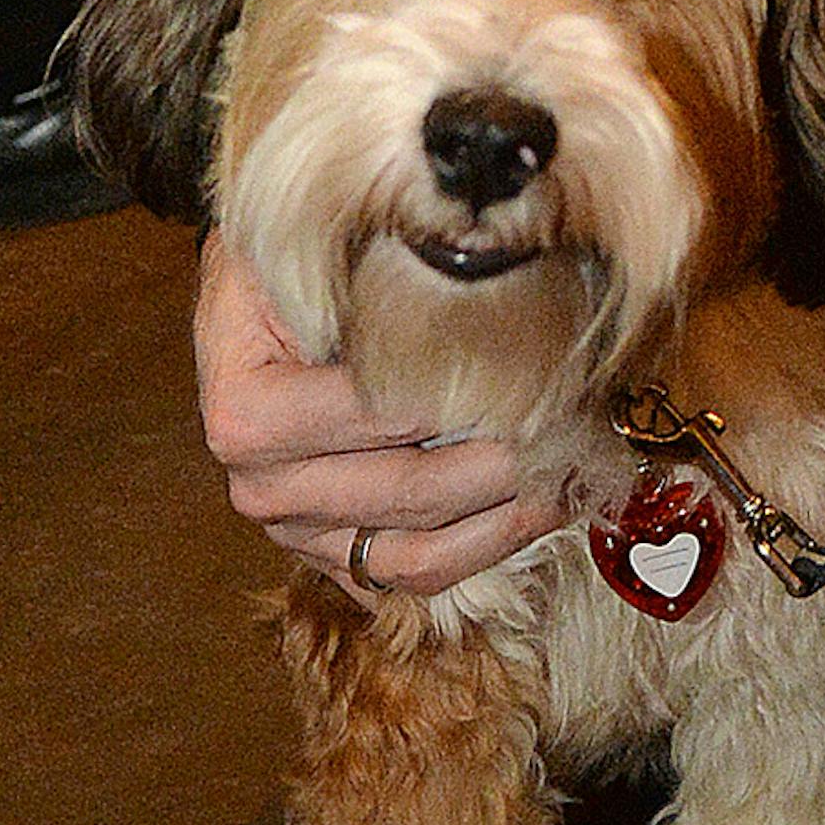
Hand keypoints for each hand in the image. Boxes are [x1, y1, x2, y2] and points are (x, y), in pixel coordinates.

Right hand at [193, 230, 574, 599]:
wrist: (247, 307)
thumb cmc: (288, 270)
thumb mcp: (311, 247)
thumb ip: (380, 274)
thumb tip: (487, 275)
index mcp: (247, 412)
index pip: (384, 413)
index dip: (472, 392)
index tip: (543, 371)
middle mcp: (261, 484)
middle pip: (412, 492)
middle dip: (511, 459)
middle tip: (577, 421)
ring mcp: (294, 530)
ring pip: (419, 555)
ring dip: (510, 520)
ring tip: (570, 474)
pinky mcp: (327, 554)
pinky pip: (412, 577)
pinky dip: (483, 551)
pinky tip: (536, 511)